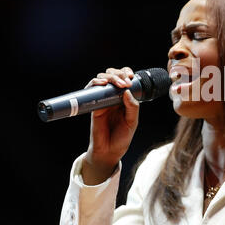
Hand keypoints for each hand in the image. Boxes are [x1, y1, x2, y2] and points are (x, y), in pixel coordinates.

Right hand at [82, 67, 139, 184]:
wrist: (108, 152)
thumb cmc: (122, 138)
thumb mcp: (132, 122)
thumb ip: (132, 107)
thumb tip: (127, 91)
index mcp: (125, 99)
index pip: (124, 78)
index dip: (126, 72)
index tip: (131, 76)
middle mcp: (113, 97)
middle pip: (113, 75)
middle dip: (119, 73)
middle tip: (125, 82)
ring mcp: (103, 100)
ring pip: (102, 79)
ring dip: (110, 77)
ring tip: (118, 84)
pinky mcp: (93, 105)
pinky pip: (92, 90)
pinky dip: (95, 83)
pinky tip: (102, 83)